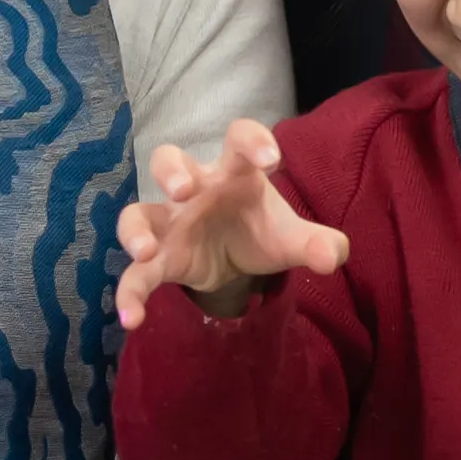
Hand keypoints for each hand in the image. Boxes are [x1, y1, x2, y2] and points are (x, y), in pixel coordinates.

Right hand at [113, 119, 347, 323]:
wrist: (237, 256)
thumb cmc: (260, 229)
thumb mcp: (292, 237)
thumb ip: (318, 243)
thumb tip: (331, 257)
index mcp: (234, 173)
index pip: (238, 140)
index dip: (251, 141)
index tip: (271, 159)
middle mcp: (195, 189)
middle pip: (167, 161)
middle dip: (171, 172)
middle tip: (183, 190)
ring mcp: (171, 223)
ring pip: (137, 213)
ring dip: (135, 229)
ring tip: (145, 251)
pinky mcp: (160, 258)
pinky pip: (136, 274)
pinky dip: (129, 294)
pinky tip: (132, 319)